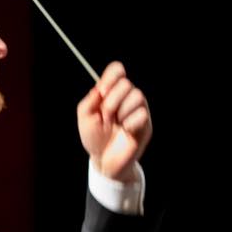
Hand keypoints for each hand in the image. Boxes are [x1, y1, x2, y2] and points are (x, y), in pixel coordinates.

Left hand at [77, 62, 151, 180]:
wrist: (104, 161)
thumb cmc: (95, 138)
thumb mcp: (85, 117)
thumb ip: (90, 99)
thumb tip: (100, 88)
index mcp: (111, 92)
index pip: (117, 70)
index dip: (111, 76)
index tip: (101, 92)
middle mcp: (126, 98)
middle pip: (126, 83)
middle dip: (112, 101)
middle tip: (106, 117)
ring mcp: (138, 110)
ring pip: (137, 96)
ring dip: (122, 112)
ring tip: (117, 125)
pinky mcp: (146, 124)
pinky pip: (142, 114)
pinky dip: (130, 123)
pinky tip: (126, 131)